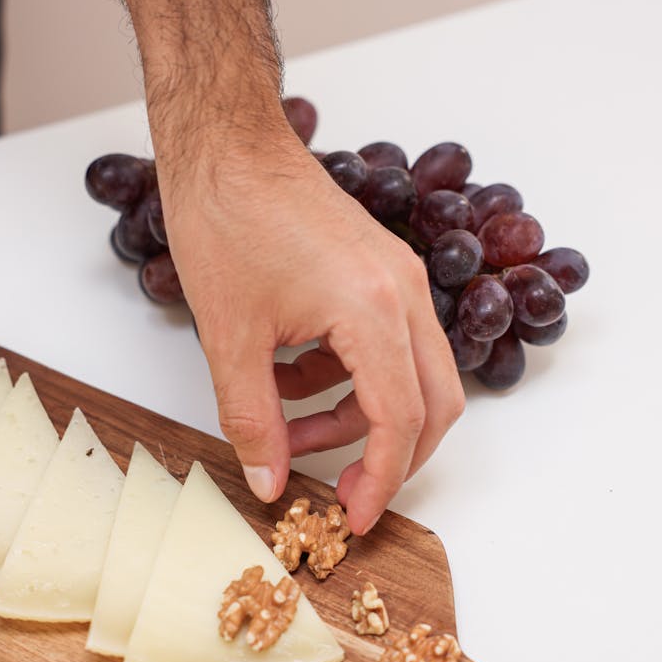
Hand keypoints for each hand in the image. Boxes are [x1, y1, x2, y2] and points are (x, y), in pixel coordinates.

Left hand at [159, 130, 464, 534]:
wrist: (227, 143)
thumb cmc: (226, 218)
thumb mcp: (230, 336)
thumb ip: (254, 420)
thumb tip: (271, 482)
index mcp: (373, 310)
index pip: (401, 420)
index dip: (382, 481)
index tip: (356, 518)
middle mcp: (404, 293)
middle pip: (435, 404)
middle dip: (393, 457)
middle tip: (346, 492)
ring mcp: (398, 279)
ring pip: (411, 376)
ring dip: (359, 416)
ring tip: (290, 430)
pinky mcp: (381, 272)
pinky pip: (386, 345)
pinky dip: (349, 379)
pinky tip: (290, 380)